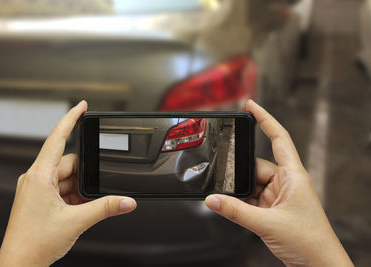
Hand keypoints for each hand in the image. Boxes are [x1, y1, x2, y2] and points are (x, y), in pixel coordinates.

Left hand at [0, 101, 136, 266]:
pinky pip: (63, 190)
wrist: (19, 265)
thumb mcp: (76, 221)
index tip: (82, 106)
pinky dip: (74, 197)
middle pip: (69, 163)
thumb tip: (127, 201)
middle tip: (94, 190)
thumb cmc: (33, 243)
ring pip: (68, 178)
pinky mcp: (40, 199)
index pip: (57, 138)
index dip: (71, 119)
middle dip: (85, 175)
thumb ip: (105, 208)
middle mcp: (36, 179)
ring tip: (82, 208)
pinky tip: (79, 210)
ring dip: (80, 190)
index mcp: (39, 176)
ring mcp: (37, 189)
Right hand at [205, 100, 352, 266]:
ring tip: (231, 202)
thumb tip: (212, 200)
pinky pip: (251, 198)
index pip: (278, 138)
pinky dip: (241, 203)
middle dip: (239, 174)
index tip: (250, 105)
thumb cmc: (309, 241)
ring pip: (251, 184)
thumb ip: (236, 211)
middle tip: (225, 182)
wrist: (318, 265)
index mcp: (293, 175)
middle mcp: (286, 182)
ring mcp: (278, 196)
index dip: (265, 119)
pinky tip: (235, 209)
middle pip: (255, 166)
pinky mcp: (272, 209)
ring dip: (240, 193)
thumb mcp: (267, 224)